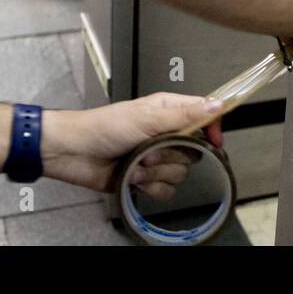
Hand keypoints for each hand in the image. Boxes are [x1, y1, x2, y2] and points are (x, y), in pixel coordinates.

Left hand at [41, 94, 223, 198]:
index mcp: (167, 110)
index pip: (204, 116)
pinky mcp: (146, 178)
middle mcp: (164, 133)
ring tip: (136, 162)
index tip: (214, 140)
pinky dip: (149, 186)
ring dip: (156, 171)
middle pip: (193, 150)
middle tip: (150, 148)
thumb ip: (184, 114)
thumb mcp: (147, 117)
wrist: (75, 153)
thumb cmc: (103, 127)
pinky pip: (165, 189)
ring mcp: (155, 156)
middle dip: (172, 154)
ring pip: (179, 172)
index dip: (212, 128)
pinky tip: (133, 176)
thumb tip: (216, 104)